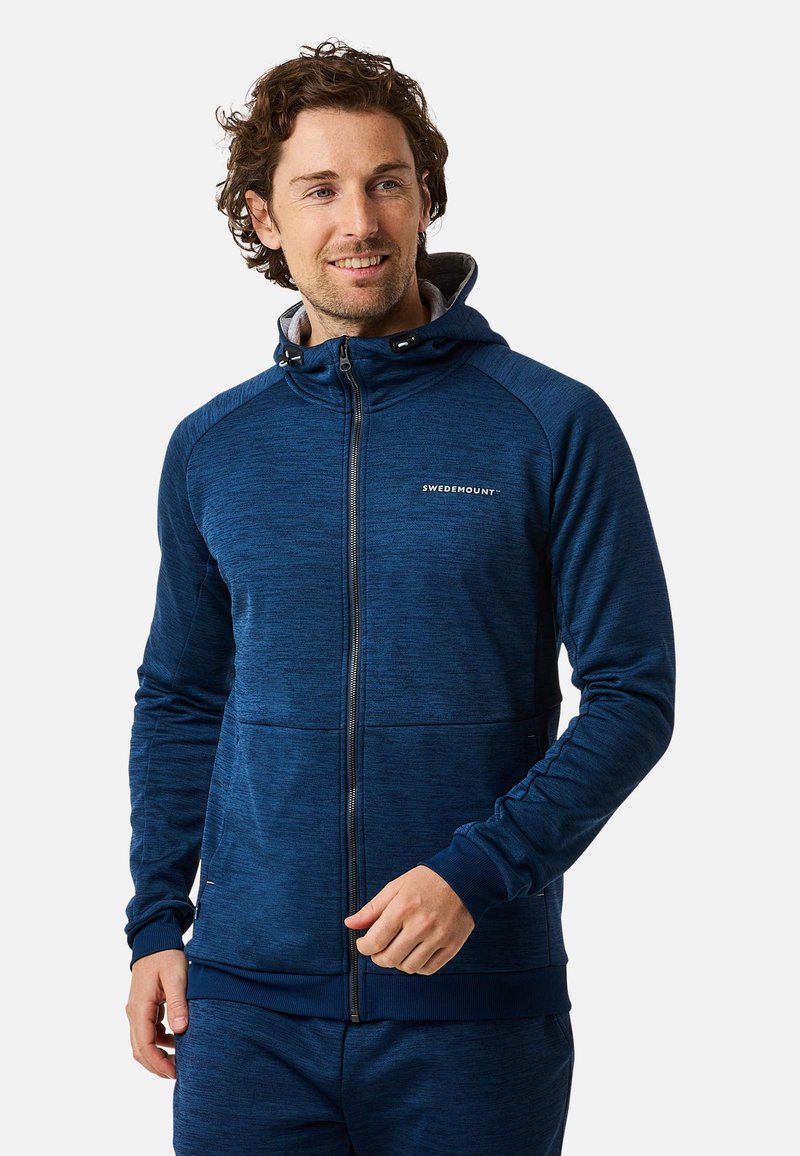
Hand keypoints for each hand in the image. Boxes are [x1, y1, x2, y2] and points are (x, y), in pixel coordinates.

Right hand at [126, 949, 187, 1079]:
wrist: (155, 939)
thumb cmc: (166, 956)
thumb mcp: (176, 977)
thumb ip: (178, 1003)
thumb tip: (181, 1031)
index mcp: (140, 1008)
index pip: (144, 1045)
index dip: (158, 1063)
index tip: (175, 1073)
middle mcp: (134, 1012)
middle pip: (140, 1049)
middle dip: (156, 1065)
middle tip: (178, 1074)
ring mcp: (137, 1010)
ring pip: (142, 1042)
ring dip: (157, 1055)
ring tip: (178, 1061)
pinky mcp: (144, 1007)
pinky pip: (148, 1031)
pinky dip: (159, 1041)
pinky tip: (176, 1039)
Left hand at [343, 865, 475, 974]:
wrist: (465, 877)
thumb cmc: (427, 881)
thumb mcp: (396, 887)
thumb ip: (372, 908)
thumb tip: (350, 924)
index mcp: (403, 908)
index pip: (375, 941)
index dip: (364, 947)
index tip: (363, 943)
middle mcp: (421, 925)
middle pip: (389, 958)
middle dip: (378, 956)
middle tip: (379, 948)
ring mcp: (438, 937)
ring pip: (408, 967)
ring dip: (398, 962)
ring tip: (398, 949)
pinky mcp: (452, 946)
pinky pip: (428, 969)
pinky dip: (417, 966)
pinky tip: (415, 952)